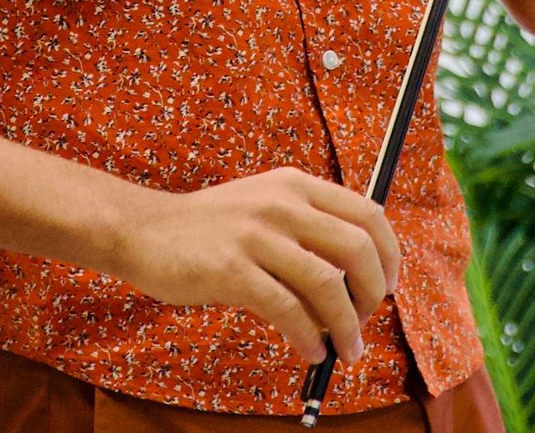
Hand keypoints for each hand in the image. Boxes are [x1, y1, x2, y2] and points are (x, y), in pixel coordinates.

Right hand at [108, 166, 400, 365]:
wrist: (145, 230)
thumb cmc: (212, 227)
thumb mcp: (266, 205)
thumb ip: (308, 225)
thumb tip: (359, 274)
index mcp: (298, 185)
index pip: (368, 213)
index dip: (389, 253)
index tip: (389, 284)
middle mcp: (284, 204)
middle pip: (357, 248)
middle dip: (374, 292)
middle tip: (368, 320)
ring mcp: (258, 235)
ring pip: (327, 284)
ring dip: (347, 324)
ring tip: (347, 349)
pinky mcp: (232, 270)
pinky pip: (287, 309)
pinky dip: (308, 336)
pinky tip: (311, 350)